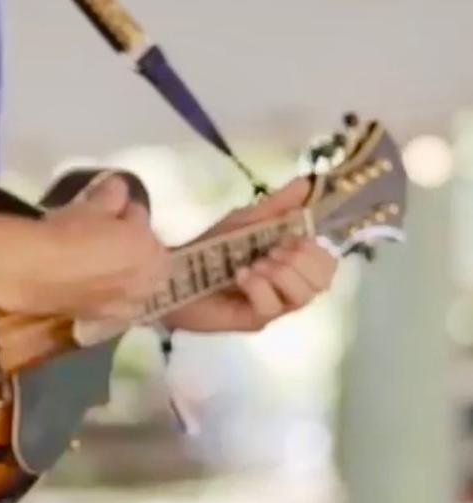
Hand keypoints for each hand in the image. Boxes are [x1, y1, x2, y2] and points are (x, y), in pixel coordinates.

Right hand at [10, 174, 171, 320]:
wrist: (36, 272)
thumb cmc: (70, 232)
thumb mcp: (92, 205)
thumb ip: (112, 194)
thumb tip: (119, 186)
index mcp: (150, 248)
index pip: (144, 220)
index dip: (129, 212)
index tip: (113, 207)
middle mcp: (146, 279)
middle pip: (150, 258)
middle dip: (137, 246)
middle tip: (112, 235)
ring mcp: (127, 304)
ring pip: (138, 285)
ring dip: (130, 272)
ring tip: (106, 262)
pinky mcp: (104, 319)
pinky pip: (119, 304)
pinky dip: (114, 293)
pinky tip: (95, 284)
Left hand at [167, 178, 337, 334]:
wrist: (174, 270)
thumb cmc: (212, 247)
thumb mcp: (247, 220)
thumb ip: (278, 205)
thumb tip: (308, 181)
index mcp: (291, 264)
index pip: (327, 265)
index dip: (314, 250)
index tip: (288, 238)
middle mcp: (287, 288)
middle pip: (322, 283)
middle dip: (300, 261)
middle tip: (271, 252)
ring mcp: (272, 307)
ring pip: (302, 297)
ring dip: (280, 274)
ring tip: (255, 264)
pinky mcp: (254, 320)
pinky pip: (271, 307)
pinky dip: (257, 287)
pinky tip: (240, 277)